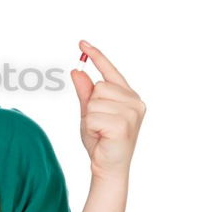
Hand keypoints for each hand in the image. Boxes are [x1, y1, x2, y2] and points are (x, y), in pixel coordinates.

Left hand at [70, 40, 145, 181]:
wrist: (108, 167)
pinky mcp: (123, 124)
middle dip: (90, 106)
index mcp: (128, 96)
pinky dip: (90, 127)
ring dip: (90, 118)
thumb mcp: (89, 112)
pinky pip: (92, 116)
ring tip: (100, 132)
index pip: (110, 72)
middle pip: (98, 87)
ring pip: (93, 101)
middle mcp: (135, 102)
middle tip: (98, 125)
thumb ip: (85, 92)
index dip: (96, 57)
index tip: (81, 43)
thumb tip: (77, 71)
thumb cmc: (101, 140)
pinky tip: (101, 137)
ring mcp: (131, 113)